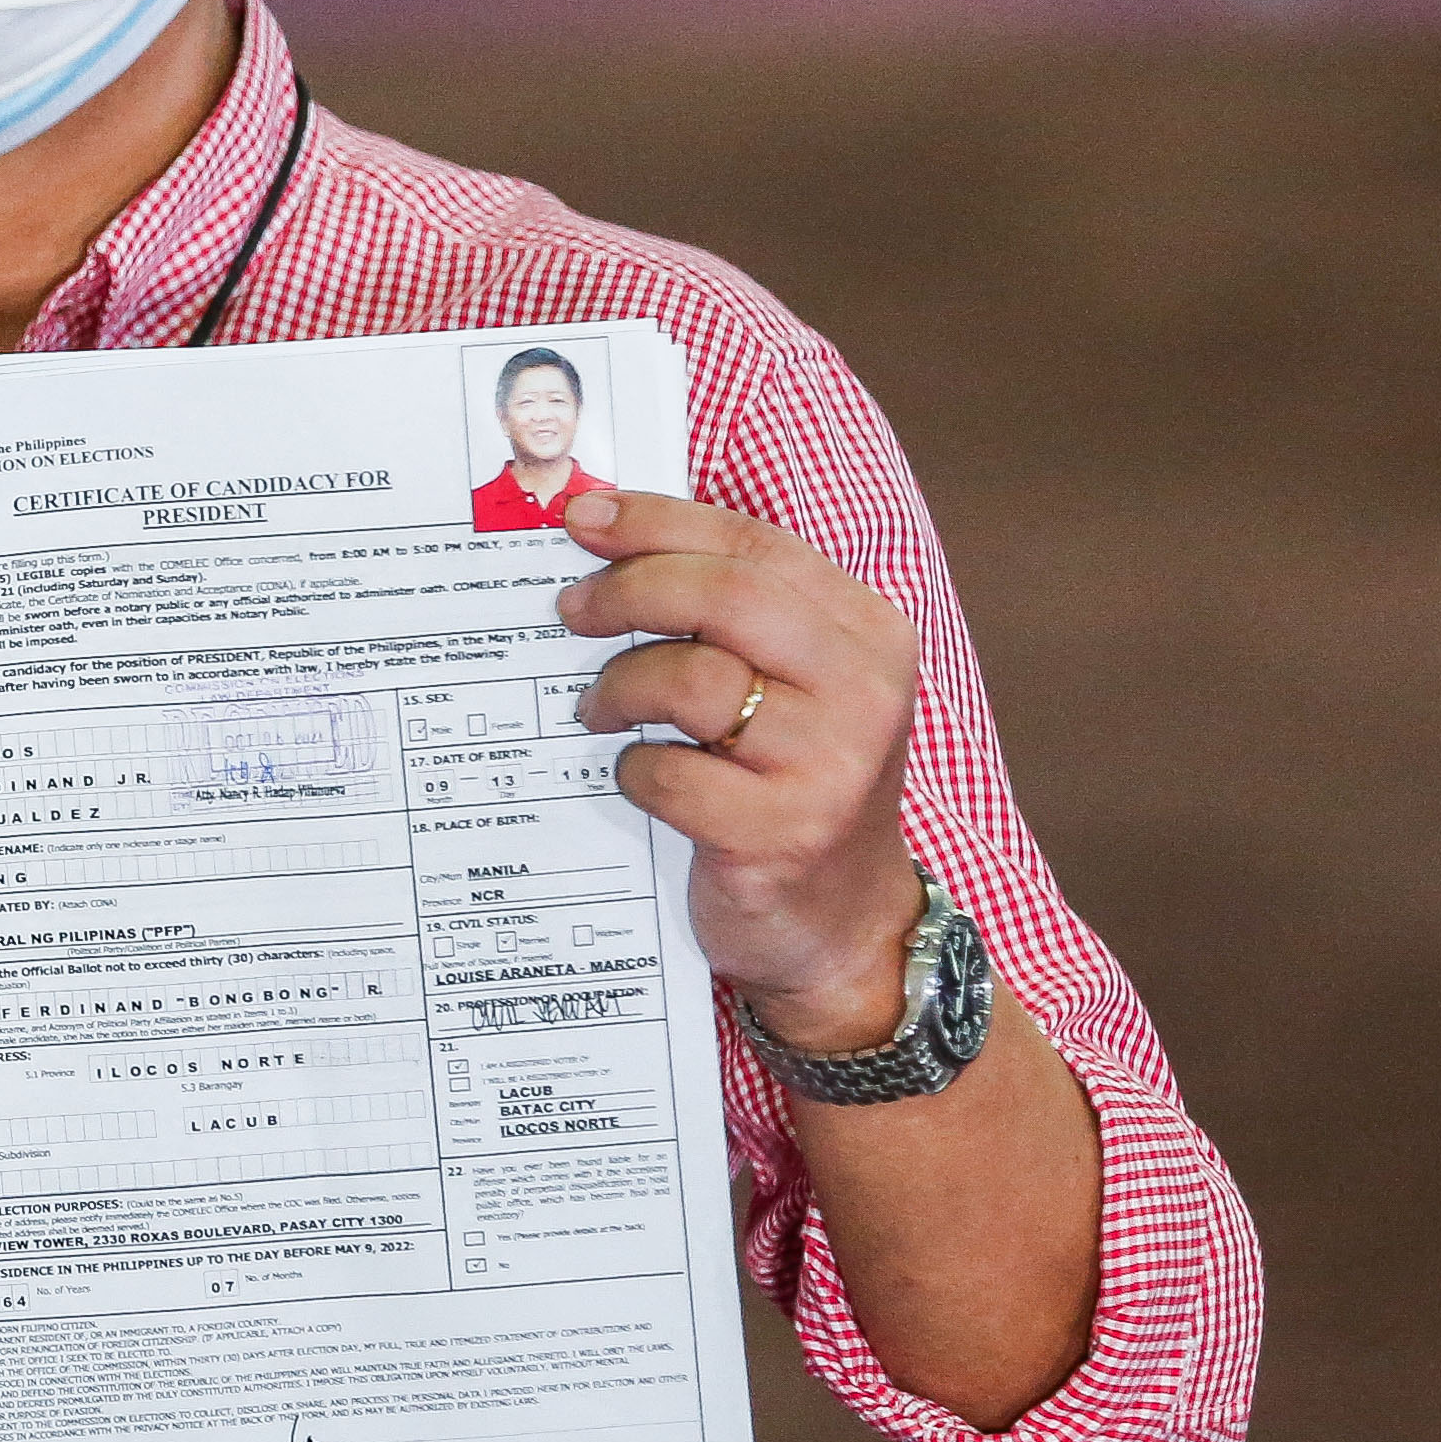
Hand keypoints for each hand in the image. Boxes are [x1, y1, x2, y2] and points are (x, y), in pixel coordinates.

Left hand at [556, 488, 928, 1046]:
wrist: (845, 924)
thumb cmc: (797, 787)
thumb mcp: (797, 688)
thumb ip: (735, 618)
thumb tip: (609, 538)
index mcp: (869, 635)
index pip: (754, 547)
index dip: (659, 522)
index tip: (583, 517)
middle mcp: (863, 692)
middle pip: (724, 597)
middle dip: (629, 590)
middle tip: (571, 609)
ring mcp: (829, 767)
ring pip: (690, 681)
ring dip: (619, 688)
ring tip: (598, 709)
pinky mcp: (781, 836)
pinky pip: (669, 774)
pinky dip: (634, 771)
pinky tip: (642, 780)